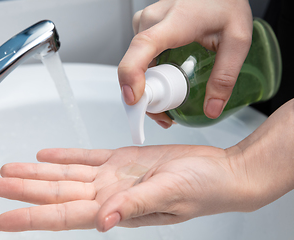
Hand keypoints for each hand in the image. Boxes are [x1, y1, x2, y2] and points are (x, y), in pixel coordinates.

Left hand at [0, 99, 293, 232]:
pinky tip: (46, 157)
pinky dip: (65, 157)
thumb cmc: (202, 187)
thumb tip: (102, 222)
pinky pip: (86, 158)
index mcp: (117, 206)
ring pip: (65, 175)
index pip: (64, 215)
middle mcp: (109, 194)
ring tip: (10, 171)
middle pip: (56, 193)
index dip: (32, 217)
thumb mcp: (169, 195)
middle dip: (23, 191)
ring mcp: (113, 177)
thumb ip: (133, 207)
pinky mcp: (122, 160)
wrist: (219, 172)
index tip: (3, 218)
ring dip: (37, 173)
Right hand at [120, 0, 252, 126]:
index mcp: (175, 22)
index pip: (142, 47)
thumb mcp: (237, 40)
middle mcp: (152, 21)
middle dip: (145, 97)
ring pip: (135, 64)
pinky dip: (146, 76)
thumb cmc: (225, 4)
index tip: (134, 99)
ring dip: (146, 89)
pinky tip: (163, 84)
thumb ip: (225, 76)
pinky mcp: (145, 28)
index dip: (131, 74)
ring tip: (169, 102)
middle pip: (135, 65)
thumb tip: (211, 108)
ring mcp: (146, 23)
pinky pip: (138, 58)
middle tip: (167, 117)